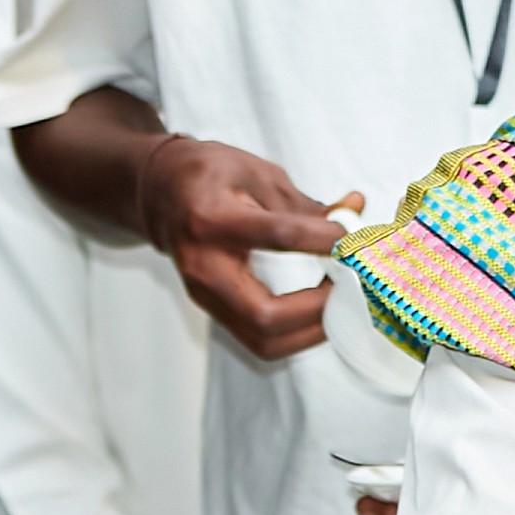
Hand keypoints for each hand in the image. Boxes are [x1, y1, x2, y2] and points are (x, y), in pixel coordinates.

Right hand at [139, 133, 355, 360]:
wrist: (160, 193)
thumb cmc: (208, 176)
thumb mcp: (257, 173)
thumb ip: (306, 202)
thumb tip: (354, 209)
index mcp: (213, 217)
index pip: (277, 235)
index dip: (323, 239)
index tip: (351, 237)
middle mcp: (204, 265)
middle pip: (265, 315)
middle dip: (318, 309)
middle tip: (348, 287)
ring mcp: (205, 295)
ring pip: (264, 340)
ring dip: (311, 330)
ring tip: (337, 300)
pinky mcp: (213, 310)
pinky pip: (259, 339)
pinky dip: (295, 333)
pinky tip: (316, 309)